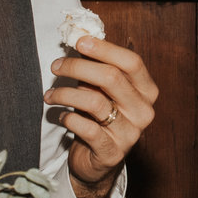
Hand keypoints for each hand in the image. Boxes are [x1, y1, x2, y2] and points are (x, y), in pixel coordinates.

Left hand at [48, 34, 158, 195]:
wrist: (98, 160)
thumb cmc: (99, 118)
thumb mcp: (102, 90)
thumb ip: (96, 67)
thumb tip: (80, 37)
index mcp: (146, 91)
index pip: (131, 62)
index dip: (105, 49)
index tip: (79, 41)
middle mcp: (143, 111)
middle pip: (111, 78)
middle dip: (78, 67)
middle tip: (56, 66)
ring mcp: (130, 134)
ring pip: (95, 102)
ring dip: (66, 94)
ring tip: (50, 94)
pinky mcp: (112, 152)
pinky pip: (87, 128)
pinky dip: (69, 118)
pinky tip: (61, 116)